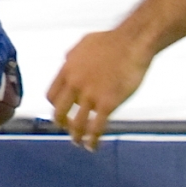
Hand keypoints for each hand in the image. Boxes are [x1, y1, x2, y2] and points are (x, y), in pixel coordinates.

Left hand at [47, 27, 153, 150]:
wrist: (133, 42)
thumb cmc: (112, 40)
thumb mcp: (84, 43)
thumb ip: (73, 55)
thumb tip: (66, 59)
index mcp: (67, 70)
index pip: (52, 95)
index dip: (56, 106)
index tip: (62, 112)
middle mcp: (74, 84)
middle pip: (59, 112)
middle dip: (62, 124)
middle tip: (68, 129)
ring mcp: (90, 95)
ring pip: (76, 124)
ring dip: (76, 137)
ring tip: (80, 142)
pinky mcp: (107, 103)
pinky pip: (96, 128)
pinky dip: (93, 141)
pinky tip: (93, 146)